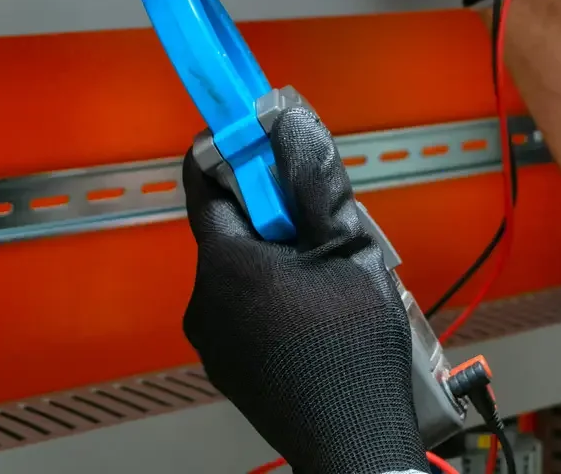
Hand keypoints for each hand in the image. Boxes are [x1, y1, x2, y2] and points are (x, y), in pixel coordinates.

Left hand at [182, 105, 427, 473]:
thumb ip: (316, 179)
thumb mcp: (351, 247)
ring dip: (285, 253)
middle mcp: (206, 299)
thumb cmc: (354, 351)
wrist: (353, 440)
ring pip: (246, 265)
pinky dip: (279, 290)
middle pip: (235, 224)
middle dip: (280, 210)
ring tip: (335, 274)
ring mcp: (214, 337)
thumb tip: (291, 121)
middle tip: (328, 220)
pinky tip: (322, 309)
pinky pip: (248, 303)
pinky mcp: (230, 362)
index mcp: (227, 265)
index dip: (238, 146)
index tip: (263, 126)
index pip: (207, 179)